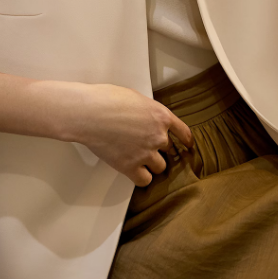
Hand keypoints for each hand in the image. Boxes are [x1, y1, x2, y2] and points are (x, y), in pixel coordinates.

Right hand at [72, 82, 194, 185]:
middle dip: (157, 148)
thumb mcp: (135, 98)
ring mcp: (146, 153)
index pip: (183, 132)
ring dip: (150, 164)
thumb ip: (147, 112)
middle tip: (143, 145)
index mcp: (161, 116)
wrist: (90, 113)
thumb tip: (146, 118)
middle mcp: (158, 136)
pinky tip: (133, 170)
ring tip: (137, 157)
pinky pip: (145, 180)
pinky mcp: (131, 167)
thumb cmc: (106, 100)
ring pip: (159, 167)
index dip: (186, 140)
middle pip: (168, 150)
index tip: (187, 145)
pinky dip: (140, 177)